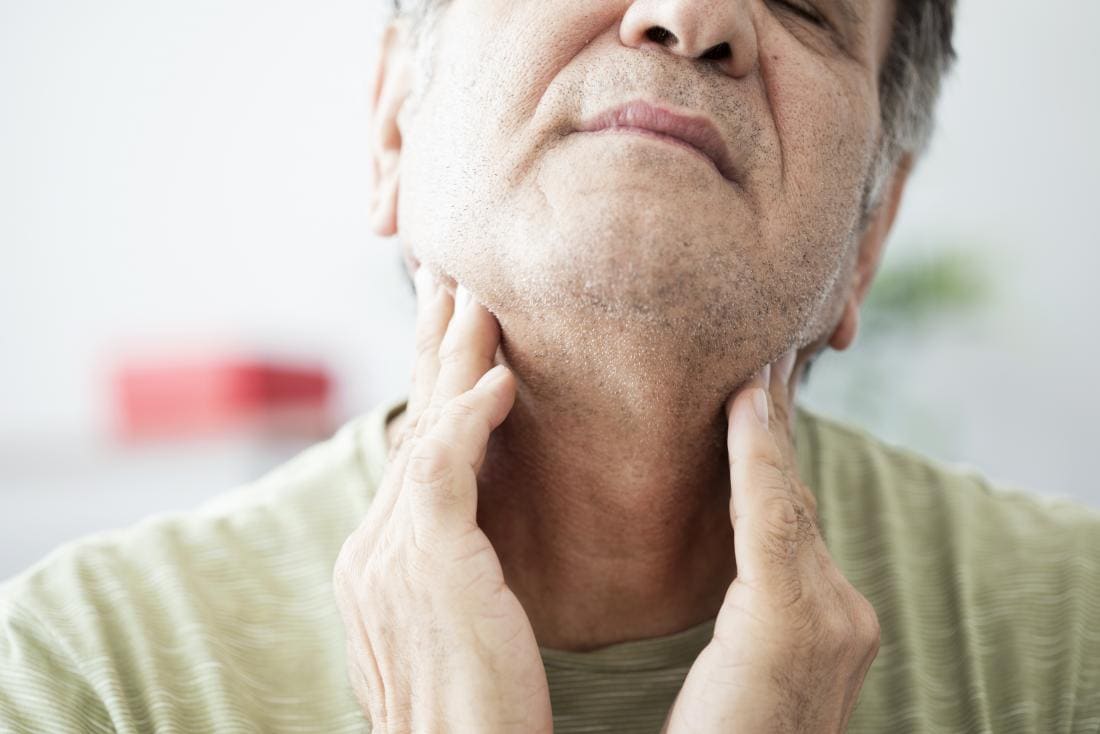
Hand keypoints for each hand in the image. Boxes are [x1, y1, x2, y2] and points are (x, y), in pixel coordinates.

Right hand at [333, 268, 552, 733]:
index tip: (451, 328)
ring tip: (478, 295)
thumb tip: (472, 518)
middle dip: (429, 345)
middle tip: (447, 277)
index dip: (431, 384)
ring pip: (424, 428)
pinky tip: (501, 378)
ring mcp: (390, 553)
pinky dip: (470, 416)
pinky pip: (444, 468)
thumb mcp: (459, 616)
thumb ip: (453, 557)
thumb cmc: (479, 705)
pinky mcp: (425, 562)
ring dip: (453, 356)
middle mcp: (373, 545)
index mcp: (380, 557)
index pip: (411, 449)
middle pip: (409, 421)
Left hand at [660, 350, 880, 732]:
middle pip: (793, 496)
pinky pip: (771, 523)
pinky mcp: (796, 624)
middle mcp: (842, 611)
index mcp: (822, 622)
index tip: (752, 388)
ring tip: (751, 357)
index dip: (770, 450)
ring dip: (767, 424)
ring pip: (786, 498)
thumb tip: (733, 562)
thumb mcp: (737, 671)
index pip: (787, 515)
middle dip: (773, 423)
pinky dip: (758, 461)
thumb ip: (749, 609)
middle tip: (756, 351)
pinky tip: (744, 404)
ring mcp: (829, 618)